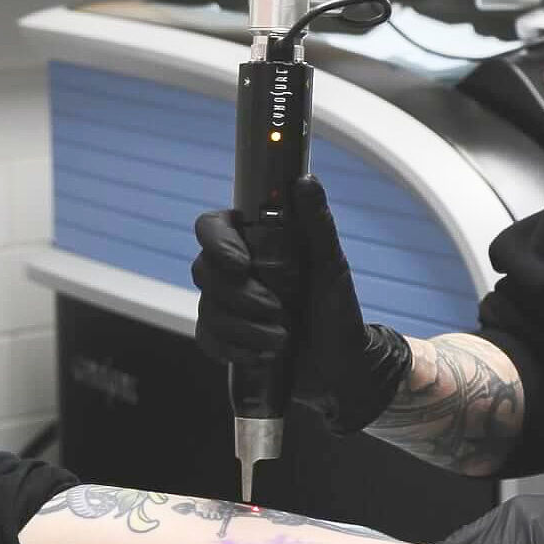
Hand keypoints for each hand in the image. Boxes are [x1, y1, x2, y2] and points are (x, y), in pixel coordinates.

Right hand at [192, 175, 412, 433]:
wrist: (340, 363)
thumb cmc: (337, 309)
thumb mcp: (331, 266)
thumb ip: (317, 224)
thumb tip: (305, 180)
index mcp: (256, 242)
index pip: (212, 226)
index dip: (217, 242)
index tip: (241, 264)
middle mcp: (235, 270)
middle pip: (203, 270)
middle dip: (240, 296)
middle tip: (278, 309)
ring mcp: (226, 304)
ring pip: (207, 309)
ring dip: (245, 328)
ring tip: (282, 338)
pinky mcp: (224, 337)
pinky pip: (208, 340)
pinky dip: (236, 349)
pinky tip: (264, 355)